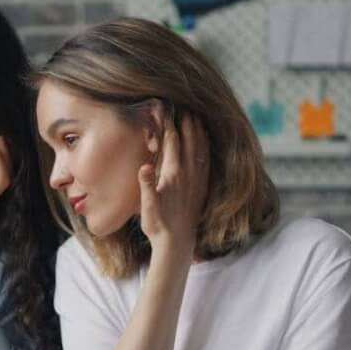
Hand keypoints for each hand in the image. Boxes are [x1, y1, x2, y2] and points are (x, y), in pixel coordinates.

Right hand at [138, 111, 208, 259]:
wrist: (177, 243)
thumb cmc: (158, 225)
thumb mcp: (147, 207)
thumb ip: (146, 186)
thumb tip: (144, 166)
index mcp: (173, 175)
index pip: (172, 142)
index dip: (169, 124)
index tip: (166, 109)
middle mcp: (188, 174)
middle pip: (188, 141)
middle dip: (186, 122)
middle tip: (184, 106)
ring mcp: (197, 180)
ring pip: (200, 148)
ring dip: (198, 131)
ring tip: (196, 117)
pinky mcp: (202, 187)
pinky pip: (206, 161)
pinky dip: (206, 147)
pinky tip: (205, 141)